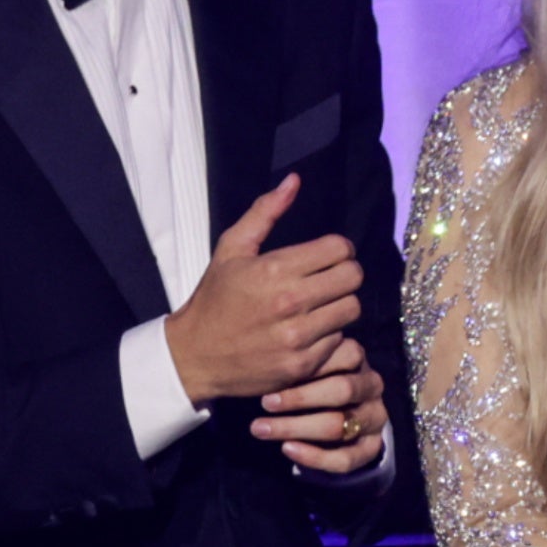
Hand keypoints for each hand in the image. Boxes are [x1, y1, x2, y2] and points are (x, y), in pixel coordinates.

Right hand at [164, 175, 363, 402]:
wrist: (194, 355)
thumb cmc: (215, 297)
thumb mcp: (232, 249)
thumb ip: (265, 212)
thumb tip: (294, 181)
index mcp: (275, 270)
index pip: (340, 249)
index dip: (339, 249)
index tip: (329, 256)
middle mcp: (290, 303)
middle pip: (353, 278)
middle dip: (345, 273)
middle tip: (329, 278)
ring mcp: (298, 337)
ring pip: (351, 309)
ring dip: (341, 304)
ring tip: (321, 305)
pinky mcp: (302, 365)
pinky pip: (342, 342)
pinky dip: (332, 335)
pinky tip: (313, 331)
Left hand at [249, 334, 388, 472]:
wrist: (331, 414)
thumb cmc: (306, 382)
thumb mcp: (304, 366)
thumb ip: (296, 360)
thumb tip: (268, 356)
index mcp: (357, 359)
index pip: (346, 356)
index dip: (309, 364)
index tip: (273, 373)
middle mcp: (372, 385)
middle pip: (343, 390)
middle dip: (300, 398)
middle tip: (265, 403)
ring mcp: (375, 417)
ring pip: (340, 425)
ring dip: (297, 427)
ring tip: (262, 428)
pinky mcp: (372, 446)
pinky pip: (346, 458)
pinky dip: (315, 456)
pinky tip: (287, 448)